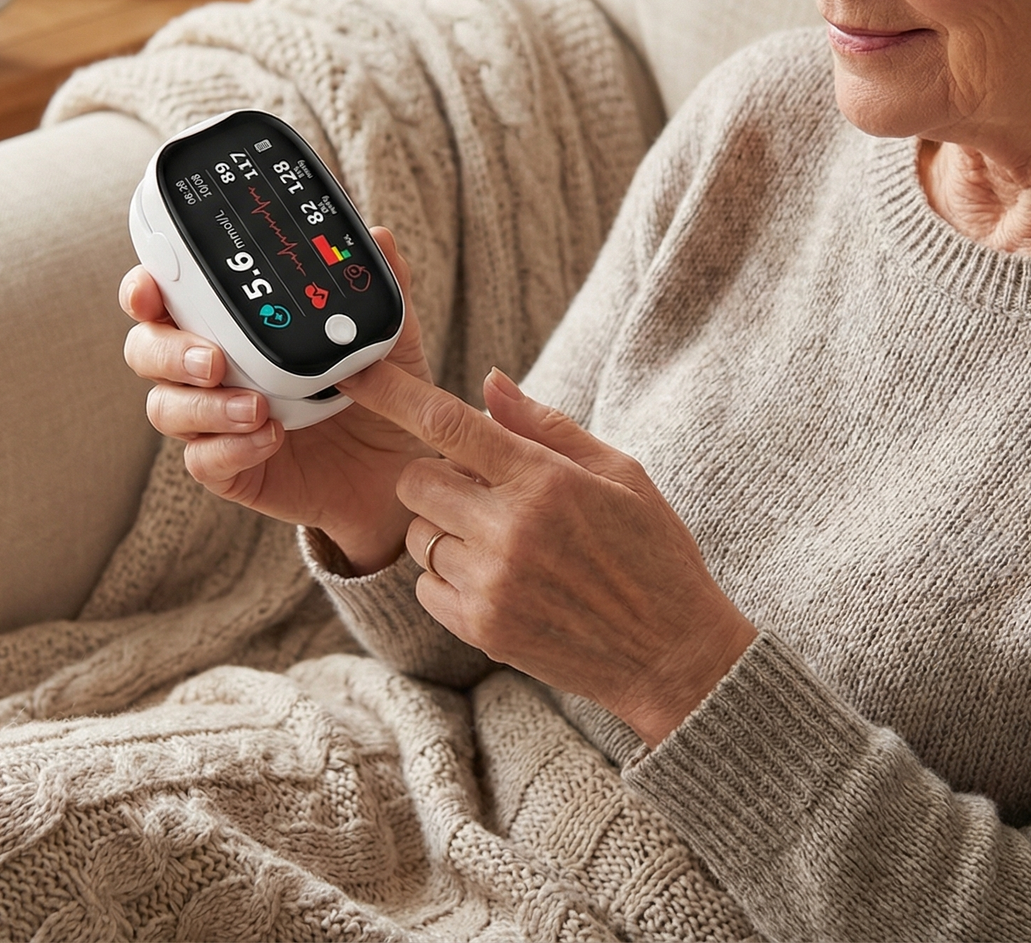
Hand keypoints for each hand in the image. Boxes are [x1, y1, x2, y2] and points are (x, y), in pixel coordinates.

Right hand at [120, 226, 430, 572]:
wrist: (397, 463)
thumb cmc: (379, 390)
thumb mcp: (386, 336)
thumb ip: (378, 289)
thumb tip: (380, 236)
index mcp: (233, 324)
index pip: (168, 298)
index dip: (144, 288)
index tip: (149, 288)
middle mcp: (213, 368)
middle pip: (146, 350)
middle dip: (165, 350)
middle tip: (212, 360)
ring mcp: (216, 420)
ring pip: (165, 408)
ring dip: (202, 405)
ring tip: (257, 407)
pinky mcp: (231, 468)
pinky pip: (202, 460)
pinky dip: (229, 448)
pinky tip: (268, 439)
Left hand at [338, 363, 757, 747]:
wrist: (673, 655)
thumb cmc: (652, 551)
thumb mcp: (619, 472)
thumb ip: (545, 426)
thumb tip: (488, 381)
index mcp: (544, 480)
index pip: (447, 424)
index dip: (392, 393)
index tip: (356, 374)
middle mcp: (509, 529)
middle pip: (415, 480)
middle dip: (436, 475)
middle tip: (484, 489)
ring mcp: (491, 584)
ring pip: (418, 534)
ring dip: (444, 528)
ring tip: (502, 540)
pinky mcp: (481, 630)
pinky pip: (426, 584)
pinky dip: (448, 575)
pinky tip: (498, 578)